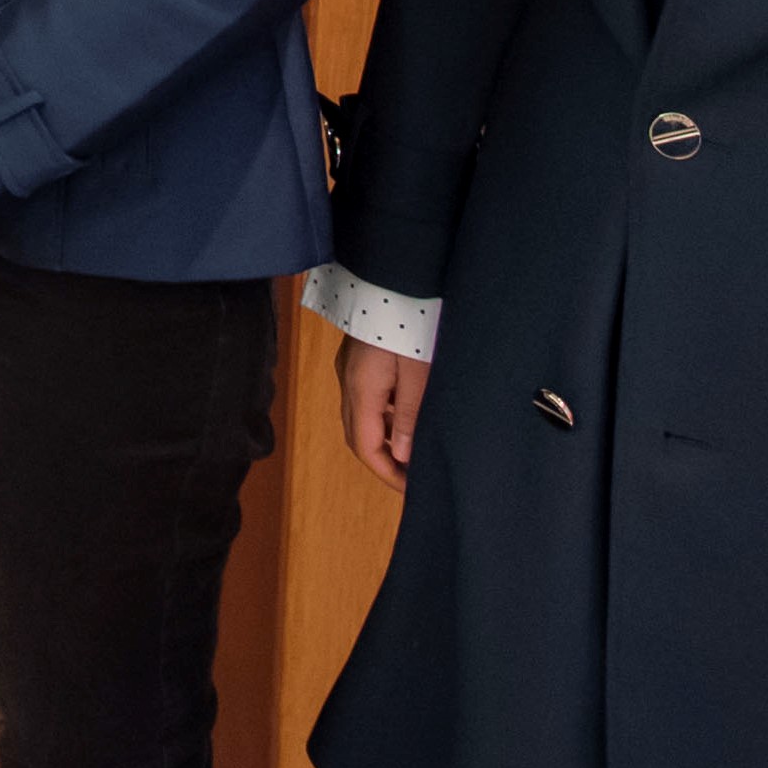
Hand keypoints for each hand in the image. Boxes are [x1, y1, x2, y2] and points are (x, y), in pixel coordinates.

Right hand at [337, 335, 427, 492]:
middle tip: (413, 479)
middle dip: (384, 462)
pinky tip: (406, 417)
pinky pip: (366, 399)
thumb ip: (409, 416)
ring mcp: (350, 369)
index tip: (413, 491)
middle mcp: (349, 383)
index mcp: (362, 390)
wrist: (392, 276)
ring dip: (384, 439)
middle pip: (359, 437)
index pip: (367, 448)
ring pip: (362, 418)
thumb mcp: (418, 373)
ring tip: (415, 451)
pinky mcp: (358, 359)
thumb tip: (403, 456)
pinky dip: (384, 417)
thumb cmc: (409, 321)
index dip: (389, 475)